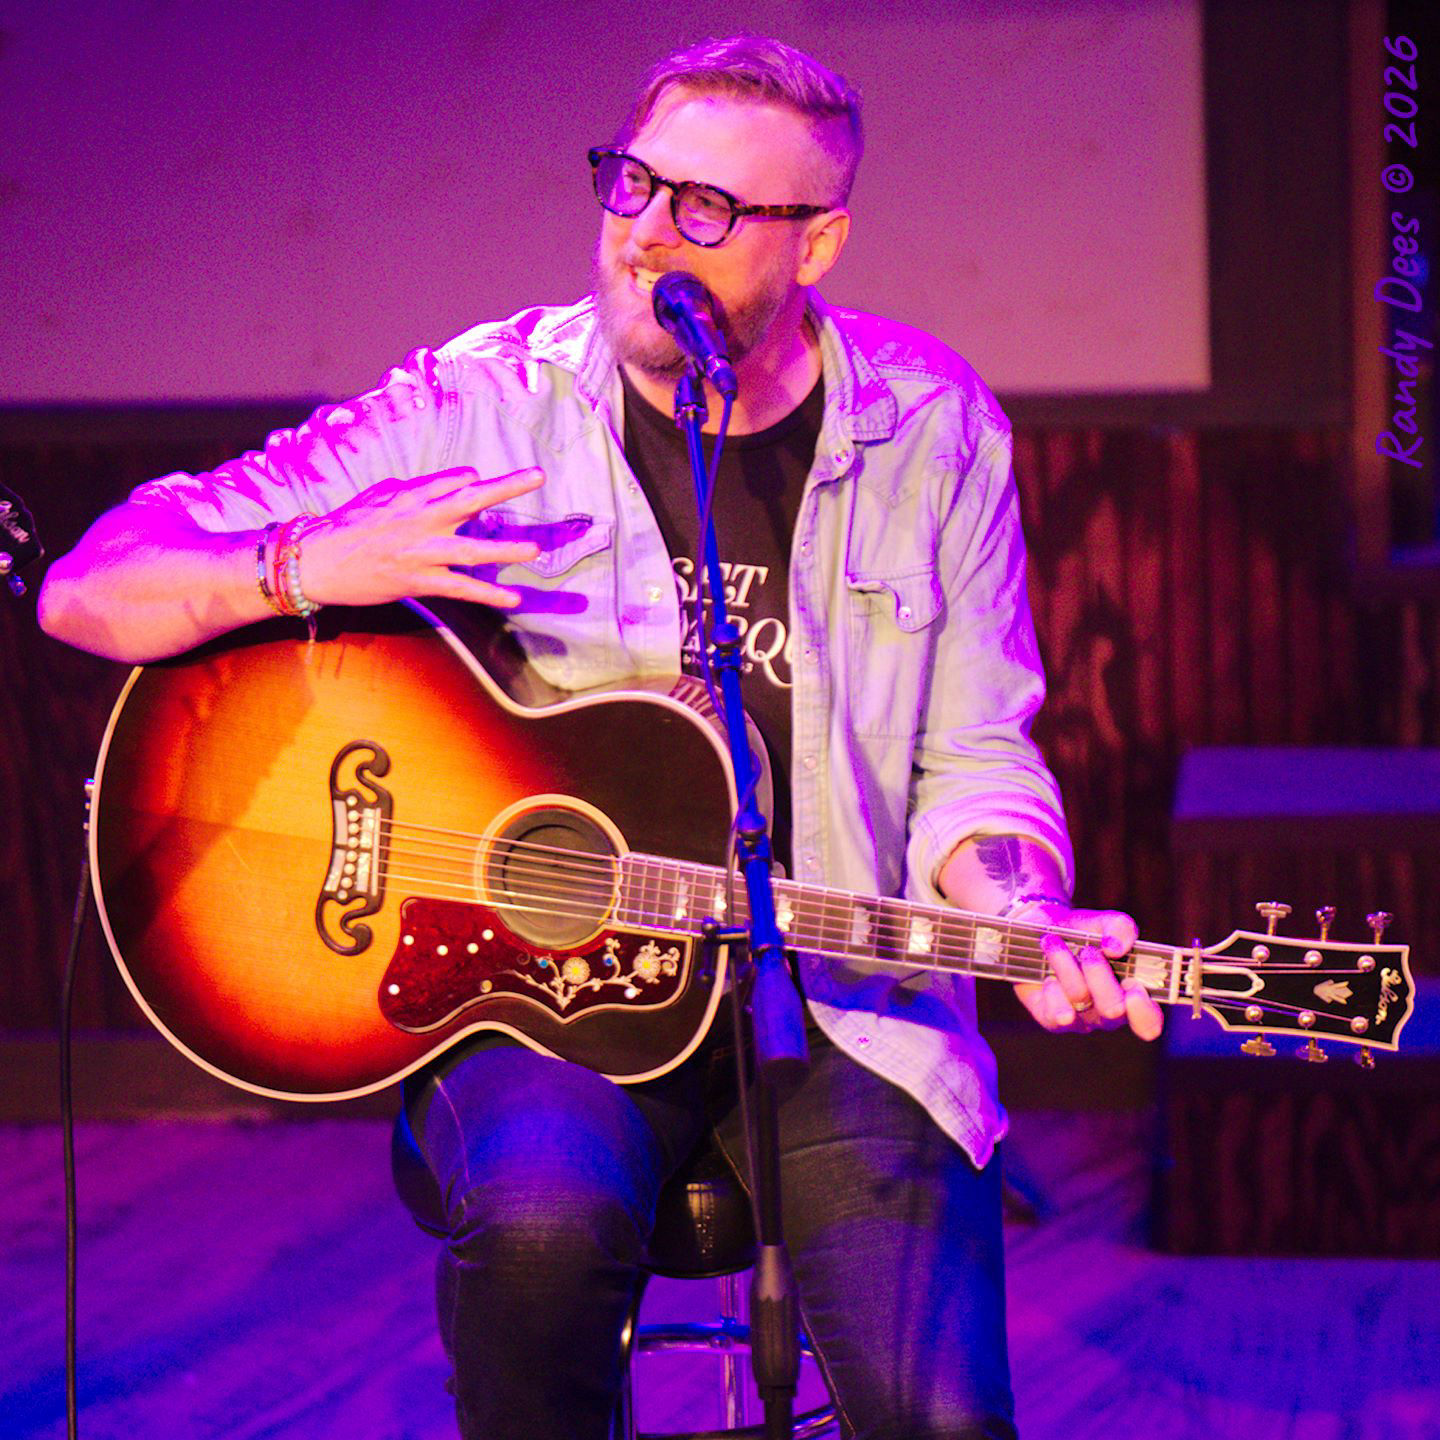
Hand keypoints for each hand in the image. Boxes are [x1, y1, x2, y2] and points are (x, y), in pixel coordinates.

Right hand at [298, 466, 543, 608]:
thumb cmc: (348, 527)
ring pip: (471, 549)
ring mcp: (421, 552)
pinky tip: (513, 599)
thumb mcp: (381, 497)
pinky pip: (459, 588)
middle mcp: (420, 520)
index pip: (453, 482)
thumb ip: (420, 488)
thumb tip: (461, 479)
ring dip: (505, 549)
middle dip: (505, 487)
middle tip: (538, 476)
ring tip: (535, 550)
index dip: (473, 481)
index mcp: (410, 497)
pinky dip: (487, 594)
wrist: (316, 562)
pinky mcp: (418, 581)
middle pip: (470, 499)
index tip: (484, 482)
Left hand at [1011, 901, 1162, 1040]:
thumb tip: (1116, 948)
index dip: (1144, 1012)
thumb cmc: (1082, 931)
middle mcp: (1109, 1014)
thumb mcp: (1105, 922)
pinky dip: (1051, 987)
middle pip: (1113, 1008)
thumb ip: (1121, 928)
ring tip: (1053, 942)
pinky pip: (1054, 1013)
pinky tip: (1048, 975)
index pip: (1149, 1022)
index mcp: (1132, 994)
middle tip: (1088, 951)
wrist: (1040, 932)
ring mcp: (1081, 1020)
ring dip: (1066, 965)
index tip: (1135, 989)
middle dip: (1099, 973)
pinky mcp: (1052, 1021)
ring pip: (1080, 998)